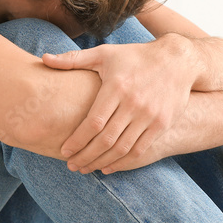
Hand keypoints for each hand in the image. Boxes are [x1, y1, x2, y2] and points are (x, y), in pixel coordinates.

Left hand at [41, 34, 195, 173]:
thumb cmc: (135, 57)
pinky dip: (123, 162)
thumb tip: (44, 59)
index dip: (77, 140)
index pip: (93, 122)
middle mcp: (134, 103)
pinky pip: (140, 149)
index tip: (64, 150)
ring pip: (122, 148)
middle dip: (86, 156)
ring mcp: (150, 116)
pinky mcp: (162, 124)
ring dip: (102, 162)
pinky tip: (108, 166)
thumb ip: (74, 59)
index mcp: (117, 87)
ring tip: (86, 168)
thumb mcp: (105, 54)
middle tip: (71, 165)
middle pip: (105, 139)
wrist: (178, 61)